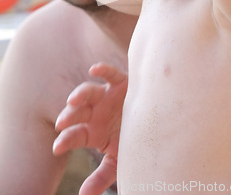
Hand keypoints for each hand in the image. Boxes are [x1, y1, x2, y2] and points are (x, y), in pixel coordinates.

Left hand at [53, 63, 127, 194]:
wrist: (157, 123)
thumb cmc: (134, 140)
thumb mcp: (119, 160)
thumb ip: (101, 176)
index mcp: (92, 131)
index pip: (74, 135)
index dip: (65, 140)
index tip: (57, 148)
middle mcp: (96, 112)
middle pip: (77, 112)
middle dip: (68, 116)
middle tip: (61, 123)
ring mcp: (107, 96)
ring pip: (88, 92)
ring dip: (79, 95)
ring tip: (72, 101)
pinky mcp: (121, 83)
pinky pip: (110, 74)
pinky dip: (102, 70)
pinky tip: (94, 70)